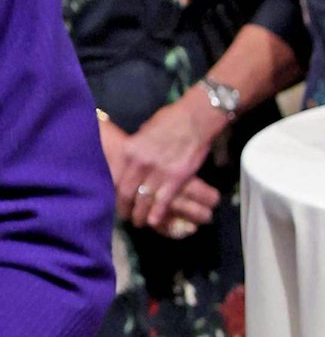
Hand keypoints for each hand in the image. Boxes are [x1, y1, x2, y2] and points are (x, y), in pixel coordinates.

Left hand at [99, 114, 222, 234]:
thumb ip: (136, 149)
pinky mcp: (177, 177)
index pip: (116, 179)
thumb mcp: (145, 130)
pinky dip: (157, 212)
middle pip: (127, 193)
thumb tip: (131, 159)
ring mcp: (159, 172)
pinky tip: (153, 221)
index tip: (117, 200)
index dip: (114, 194)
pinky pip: (163, 199)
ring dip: (140, 213)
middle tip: (127, 216)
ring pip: (144, 199)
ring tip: (139, 221)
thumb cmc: (171, 118)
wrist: (197, 116)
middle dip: (125, 208)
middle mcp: (140, 164)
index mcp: (129, 151)